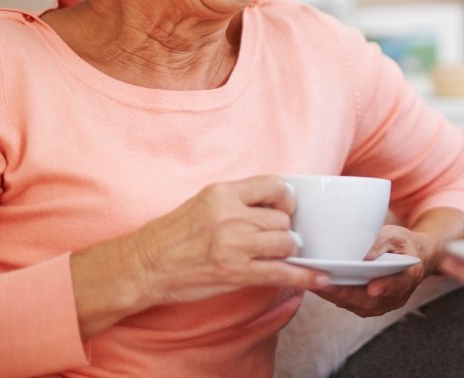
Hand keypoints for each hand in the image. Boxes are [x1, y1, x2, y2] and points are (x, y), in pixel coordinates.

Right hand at [131, 175, 329, 303]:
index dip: (286, 198)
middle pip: (282, 219)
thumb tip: (272, 205)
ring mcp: (234, 244)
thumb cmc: (171, 236)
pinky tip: (319, 278)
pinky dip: (304, 277)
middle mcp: (230, 215)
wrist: (144, 266)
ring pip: (286, 242)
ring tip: (277, 254)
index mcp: (222, 193)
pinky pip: (281, 273)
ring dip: (287, 250)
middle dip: (285, 230)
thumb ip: (236, 200)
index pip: (274, 185)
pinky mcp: (235, 272)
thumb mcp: (203, 202)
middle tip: (275, 238)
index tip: (284, 208)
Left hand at [313, 225, 434, 316]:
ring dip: (336, 296)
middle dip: (346, 293)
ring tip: (315, 284)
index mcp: (409, 275)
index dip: (385, 287)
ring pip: (357, 305)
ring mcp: (382, 305)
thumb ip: (381, 244)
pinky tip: (319, 286)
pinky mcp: (368, 306)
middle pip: (370, 300)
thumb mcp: (396, 235)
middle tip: (326, 284)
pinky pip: (351, 304)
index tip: (372, 288)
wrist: (412, 258)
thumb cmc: (402, 245)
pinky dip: (335, 296)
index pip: (398, 284)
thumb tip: (363, 255)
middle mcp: (396, 296)